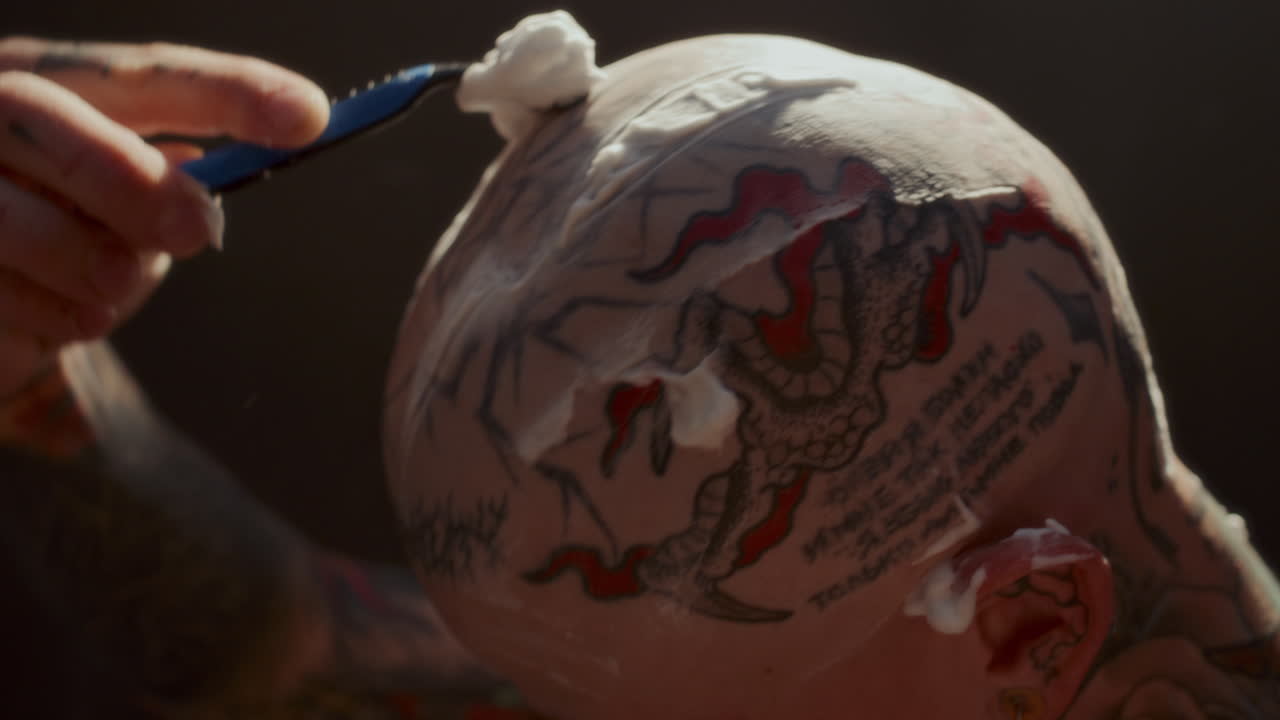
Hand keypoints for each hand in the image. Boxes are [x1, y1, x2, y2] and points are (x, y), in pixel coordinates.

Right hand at [0, 37, 329, 399]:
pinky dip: (50, 314)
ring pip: (9, 214)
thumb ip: (164, 189)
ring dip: (82, 258)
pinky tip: (78, 318)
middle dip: (131, 180)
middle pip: (49, 118)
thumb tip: (198, 194)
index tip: (310, 117)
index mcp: (53, 82)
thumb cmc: (76, 236)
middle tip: (195, 232)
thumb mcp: (131, 208)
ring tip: (115, 282)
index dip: (228, 91)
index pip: (144, 74)